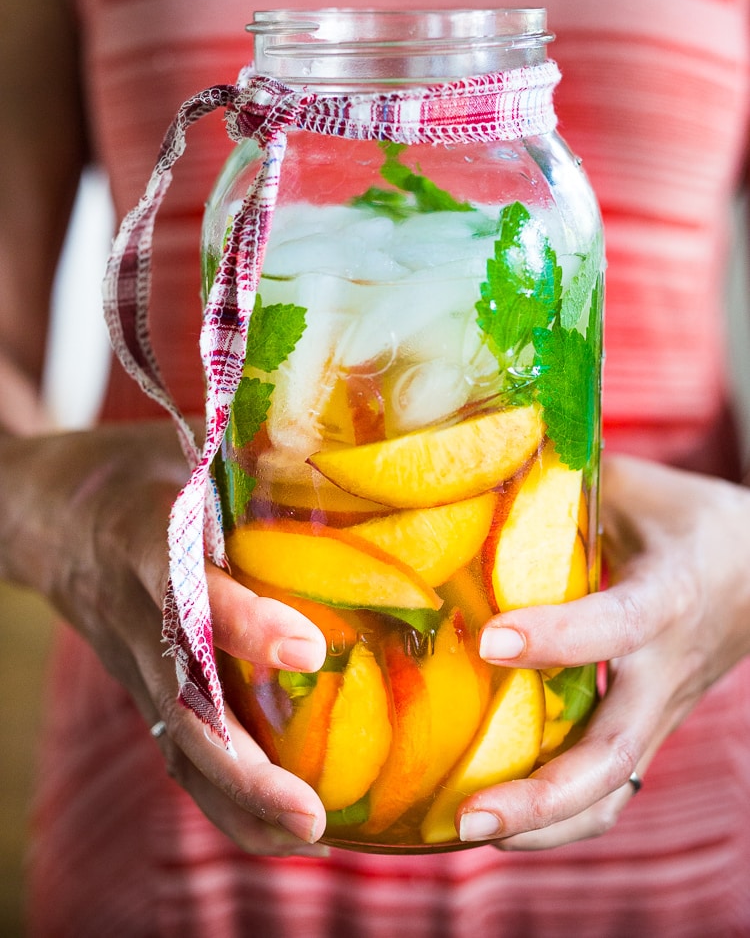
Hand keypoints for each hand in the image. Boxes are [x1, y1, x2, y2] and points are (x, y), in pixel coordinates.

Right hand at [0, 421, 329, 855]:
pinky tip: (284, 828)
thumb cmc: (136, 471)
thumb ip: (252, 453)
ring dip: (238, 799)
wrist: (52, 512)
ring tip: (310, 837)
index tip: (308, 651)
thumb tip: (350, 447)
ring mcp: (135, 660)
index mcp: (144, 538)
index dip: (241, 622)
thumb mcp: (184, 447)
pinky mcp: (145, 685)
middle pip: (180, 699)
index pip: (188, 587)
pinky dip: (225, 797)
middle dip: (242, 763)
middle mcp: (135, 611)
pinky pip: (178, 749)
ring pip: (178, 741)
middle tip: (310, 810)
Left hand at [462, 453, 749, 848]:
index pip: (619, 623)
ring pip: (611, 789)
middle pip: (616, 749)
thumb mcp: (635, 487)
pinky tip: (494, 818)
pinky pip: (606, 788)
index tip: (492, 639)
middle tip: (470, 812)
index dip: (561, 636)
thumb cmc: (687, 521)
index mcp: (670, 594)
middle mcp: (666, 667)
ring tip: (464, 832)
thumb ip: (561, 480)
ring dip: (542, 822)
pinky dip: (554, 816)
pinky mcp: (645, 729)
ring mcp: (659, 710)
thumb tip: (469, 464)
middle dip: (544, 792)